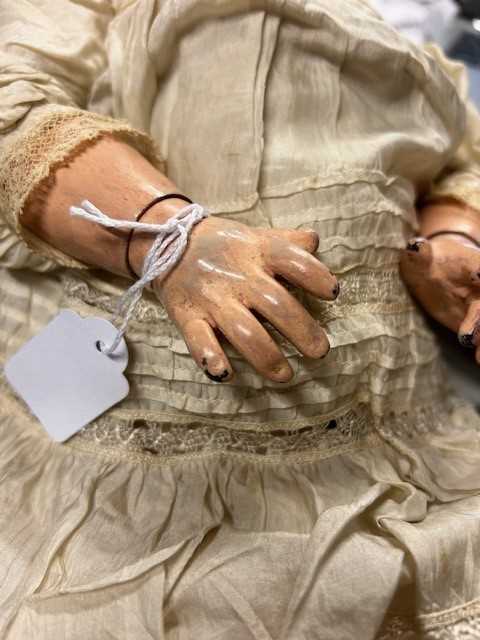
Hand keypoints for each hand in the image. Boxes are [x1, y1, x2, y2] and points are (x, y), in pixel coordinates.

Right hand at [149, 216, 338, 382]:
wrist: (167, 241)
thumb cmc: (224, 245)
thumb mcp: (255, 235)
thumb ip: (287, 241)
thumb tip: (316, 241)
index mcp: (258, 252)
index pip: (294, 261)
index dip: (316, 276)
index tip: (332, 294)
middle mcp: (238, 276)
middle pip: (276, 303)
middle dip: (301, 330)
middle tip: (319, 351)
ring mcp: (212, 298)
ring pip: (243, 330)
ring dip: (267, 356)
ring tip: (285, 375)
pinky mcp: (188, 315)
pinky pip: (198, 339)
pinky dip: (211, 358)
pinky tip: (226, 374)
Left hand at [400, 233, 479, 361]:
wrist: (433, 270)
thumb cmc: (427, 258)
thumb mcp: (420, 254)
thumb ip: (419, 253)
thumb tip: (415, 246)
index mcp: (476, 263)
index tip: (479, 274)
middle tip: (469, 336)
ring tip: (479, 358)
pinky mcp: (475, 326)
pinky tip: (479, 361)